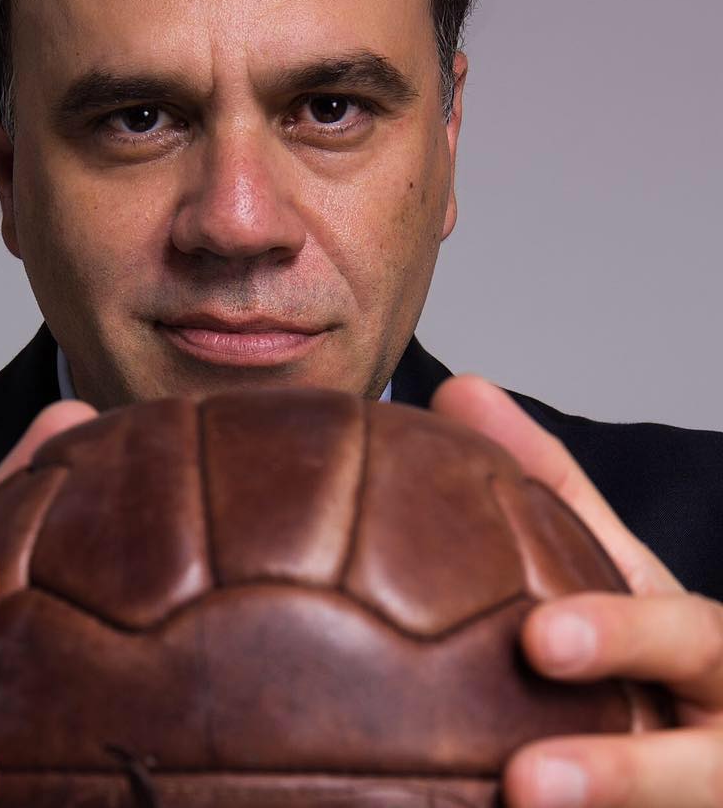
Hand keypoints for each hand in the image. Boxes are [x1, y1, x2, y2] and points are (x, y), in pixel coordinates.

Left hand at [433, 376, 722, 807]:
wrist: (714, 741)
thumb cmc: (657, 646)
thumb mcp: (616, 563)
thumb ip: (550, 482)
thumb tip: (460, 389)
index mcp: (710, 653)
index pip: (687, 635)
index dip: (622, 638)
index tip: (541, 640)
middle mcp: (721, 735)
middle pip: (702, 768)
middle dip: (625, 774)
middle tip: (525, 781)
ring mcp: (706, 797)